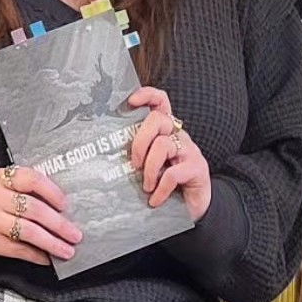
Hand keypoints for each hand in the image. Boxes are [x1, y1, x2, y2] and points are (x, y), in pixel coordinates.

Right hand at [0, 165, 83, 265]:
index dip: (51, 191)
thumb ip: (21, 189)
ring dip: (52, 242)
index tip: (65, 204)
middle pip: (33, 209)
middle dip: (59, 224)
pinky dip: (36, 255)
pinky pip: (18, 249)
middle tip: (75, 233)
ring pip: (29, 231)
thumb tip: (58, 206)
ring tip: (67, 249)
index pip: (29, 178)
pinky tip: (47, 258)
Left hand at [128, 86, 211, 220]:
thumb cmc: (164, 182)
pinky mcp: (197, 167)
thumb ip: (134, 155)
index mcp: (164, 131)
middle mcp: (178, 135)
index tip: (130, 101)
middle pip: (158, 120)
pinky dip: (160, 189)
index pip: (160, 102)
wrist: (193, 206)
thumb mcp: (147, 165)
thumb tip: (104, 155)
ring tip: (145, 186)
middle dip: (140, 141)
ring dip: (149, 169)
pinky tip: (154, 200)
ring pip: (163, 145)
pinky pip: (172, 173)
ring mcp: (189, 150)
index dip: (147, 95)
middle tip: (133, 164)